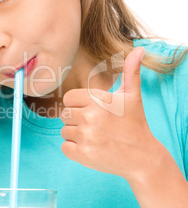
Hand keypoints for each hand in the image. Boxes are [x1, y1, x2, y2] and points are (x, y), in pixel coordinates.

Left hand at [60, 47, 159, 180]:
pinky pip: (65, 147)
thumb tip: (139, 50)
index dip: (78, 105)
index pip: (68, 98)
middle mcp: (90, 117)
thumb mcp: (133, 96)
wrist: (143, 157)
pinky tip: (92, 148)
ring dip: (76, 136)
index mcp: (98, 100)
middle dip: (77, 121)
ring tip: (96, 138)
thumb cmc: (135, 124)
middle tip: (96, 127)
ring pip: (64, 131)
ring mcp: (86, 136)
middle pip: (65, 115)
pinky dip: (75, 150)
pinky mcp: (83, 154)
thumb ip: (130, 72)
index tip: (92, 111)